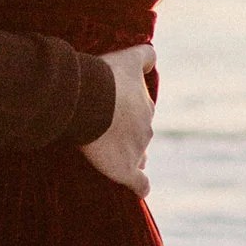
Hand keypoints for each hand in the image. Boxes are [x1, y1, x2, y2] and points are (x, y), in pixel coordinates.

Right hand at [81, 43, 157, 197]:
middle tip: (104, 133)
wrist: (92, 99)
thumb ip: (145, 56)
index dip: (130, 114)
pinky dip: (140, 186)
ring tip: (108, 156)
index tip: (116, 112)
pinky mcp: (126, 169)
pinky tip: (138, 189)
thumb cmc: (105, 77)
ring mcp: (138, 150)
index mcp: (146, 105)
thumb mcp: (128, 57)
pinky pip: (140, 184)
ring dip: (128, 156)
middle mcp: (147, 128)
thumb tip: (153, 56)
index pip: (143, 112)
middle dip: (128, 136)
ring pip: (139, 157)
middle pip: (141, 135)